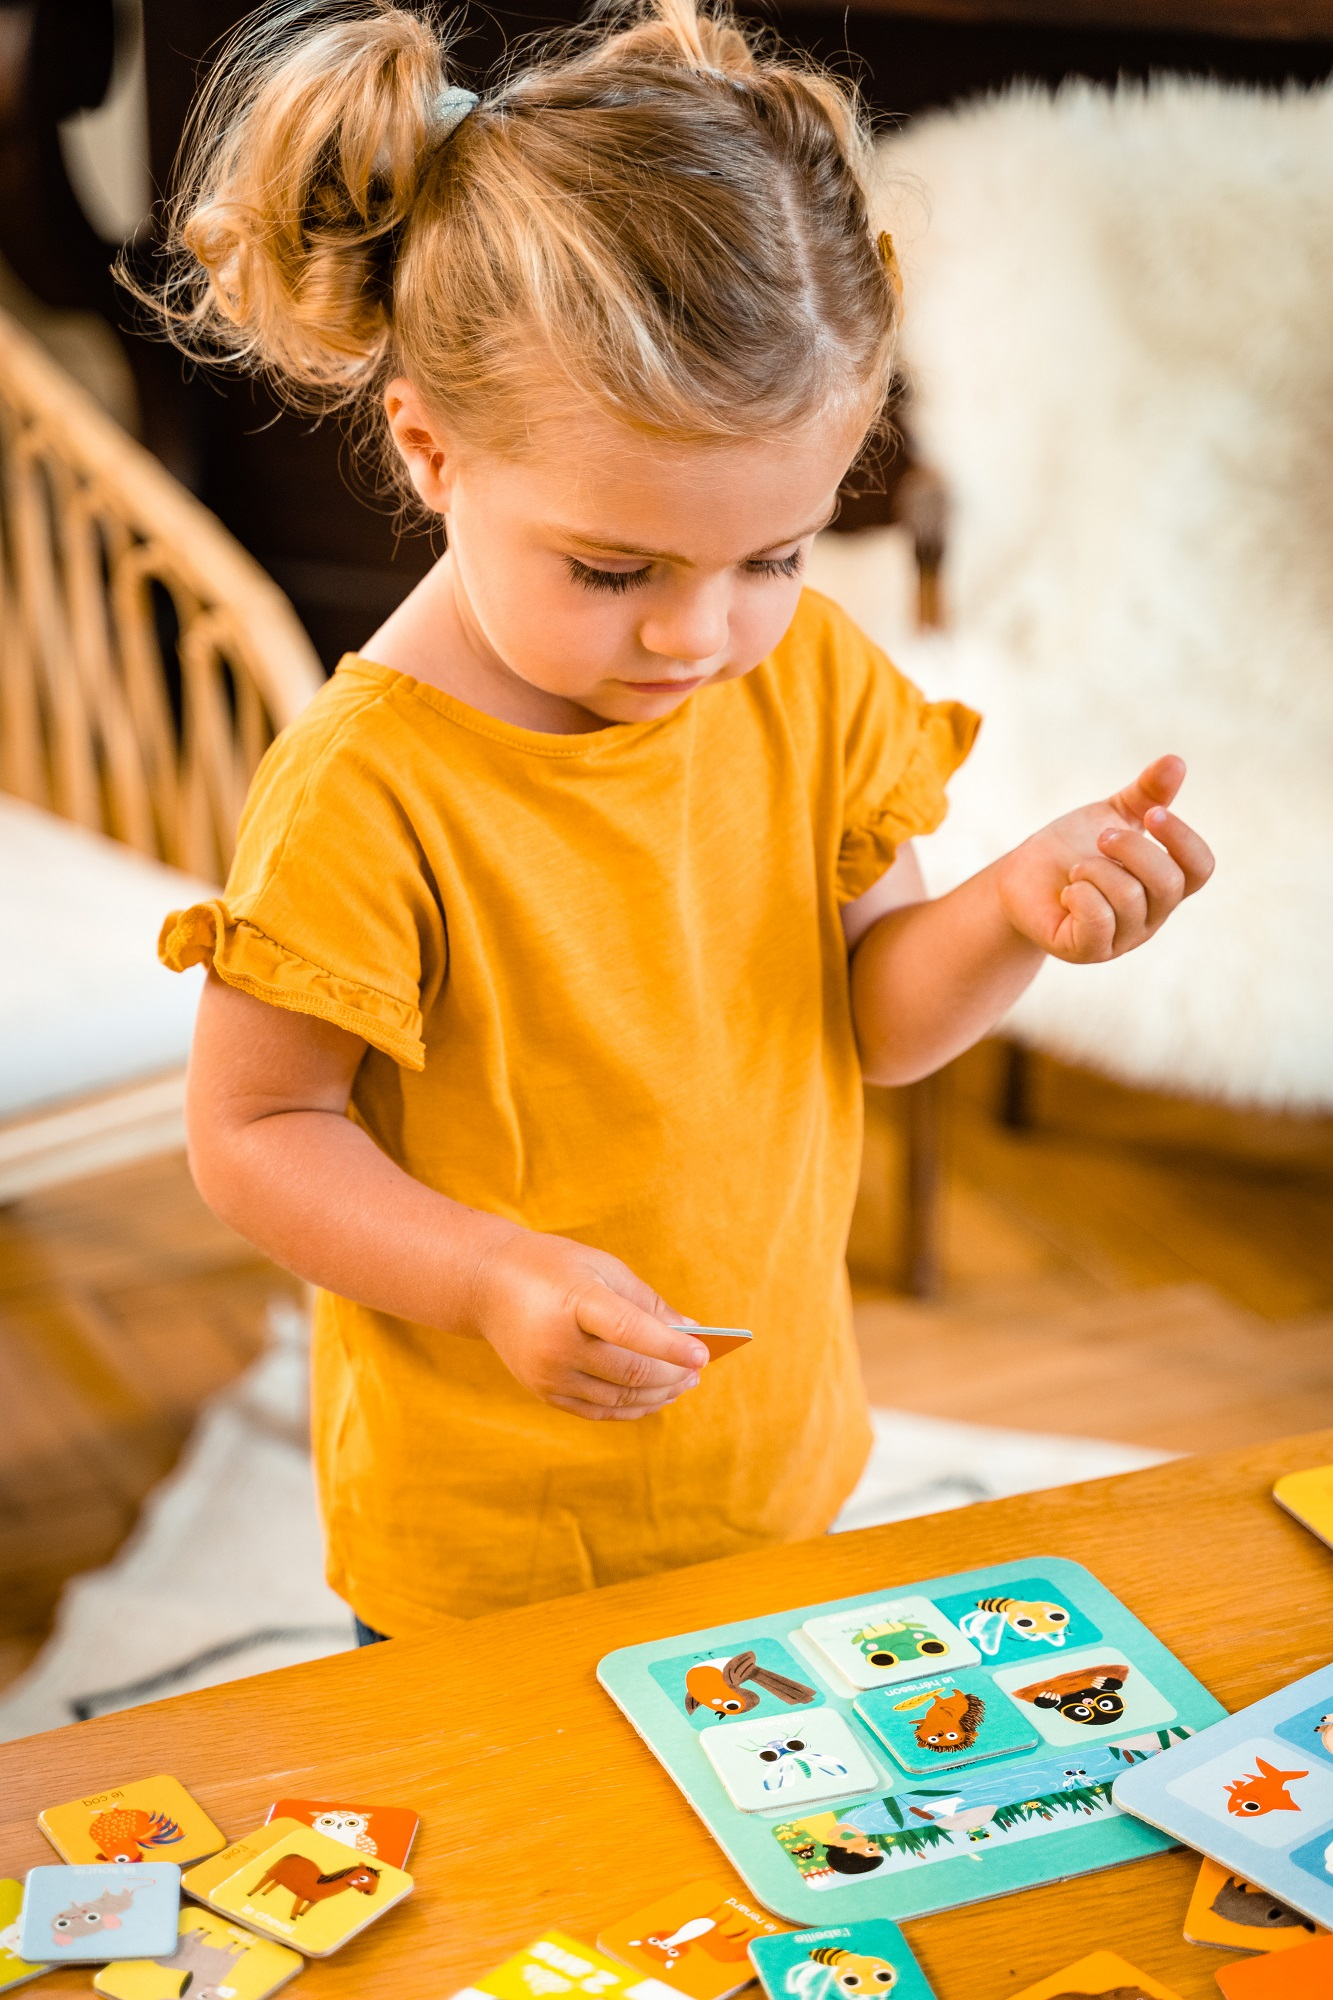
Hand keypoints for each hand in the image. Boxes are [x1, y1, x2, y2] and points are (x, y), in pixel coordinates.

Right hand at [463, 1224, 707, 1420]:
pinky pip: (598, 1410)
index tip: (703, 1354)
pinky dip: (632, 1407)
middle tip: (699, 1369)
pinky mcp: (544, 1391)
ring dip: (659, 1394)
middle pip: (629, 1372)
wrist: (485, 1285)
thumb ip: (646, 1302)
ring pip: (618, 1397)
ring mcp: (548, 1374)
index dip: (670, 1346)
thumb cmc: (552, 1266)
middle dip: (673, 1374)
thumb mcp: (601, 1267)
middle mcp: (557, 1344)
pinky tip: (655, 1397)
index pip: (629, 1331)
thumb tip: (691, 1331)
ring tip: (685, 1383)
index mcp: (574, 1301)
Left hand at [996, 755, 1213, 963]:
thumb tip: (1176, 761)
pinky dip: (1080, 895)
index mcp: (1164, 884)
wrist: (1021, 879)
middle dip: (1131, 849)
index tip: (1152, 813)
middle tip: (1100, 837)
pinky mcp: (1088, 950)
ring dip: (1095, 870)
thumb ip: (1145, 794)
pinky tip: (1068, 891)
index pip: (1200, 867)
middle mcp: (1151, 916)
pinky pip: (1098, 922)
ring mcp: (1121, 938)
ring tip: (1076, 869)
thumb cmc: (1072, 848)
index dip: (1182, 838)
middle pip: (1169, 883)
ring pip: (1129, 899)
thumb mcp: (1110, 815)